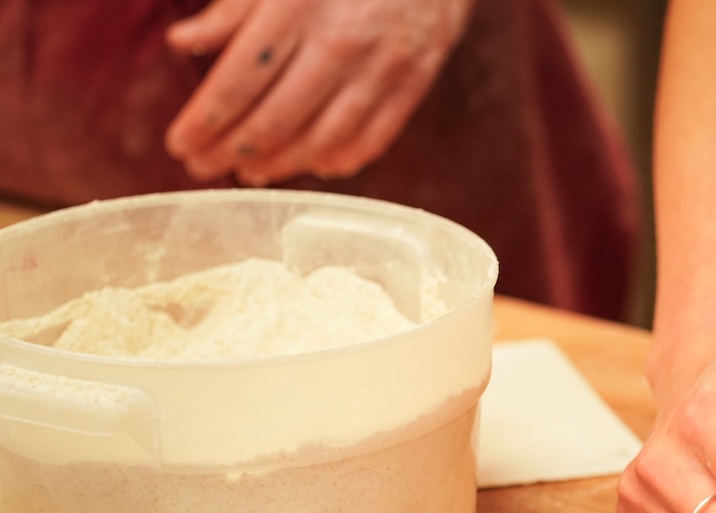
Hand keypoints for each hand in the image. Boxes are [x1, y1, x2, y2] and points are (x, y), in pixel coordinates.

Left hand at [164, 0, 473, 184]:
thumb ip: (233, 9)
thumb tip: (182, 42)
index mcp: (297, 6)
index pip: (239, 80)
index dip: (205, 121)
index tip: (180, 144)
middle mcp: (340, 42)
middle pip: (276, 119)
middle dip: (231, 152)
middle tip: (203, 166)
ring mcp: (381, 68)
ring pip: (322, 140)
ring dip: (280, 165)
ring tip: (250, 172)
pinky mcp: (413, 83)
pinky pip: (372, 139)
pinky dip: (339, 160)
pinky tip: (313, 164)